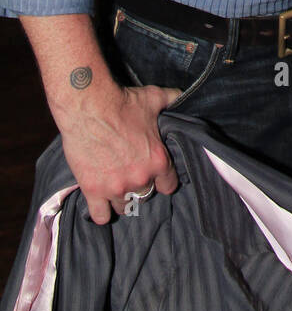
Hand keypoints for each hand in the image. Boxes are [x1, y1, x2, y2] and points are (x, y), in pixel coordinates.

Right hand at [58, 80, 181, 223]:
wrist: (90, 106)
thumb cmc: (123, 102)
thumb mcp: (154, 98)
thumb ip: (172, 99)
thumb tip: (182, 95)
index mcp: (158, 161)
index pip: (169, 186)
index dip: (162, 180)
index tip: (155, 175)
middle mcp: (140, 178)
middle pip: (145, 196)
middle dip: (139, 187)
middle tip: (131, 175)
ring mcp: (116, 187)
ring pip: (124, 206)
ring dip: (121, 198)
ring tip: (115, 186)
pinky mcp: (93, 190)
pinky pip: (100, 215)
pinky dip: (101, 211)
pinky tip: (100, 201)